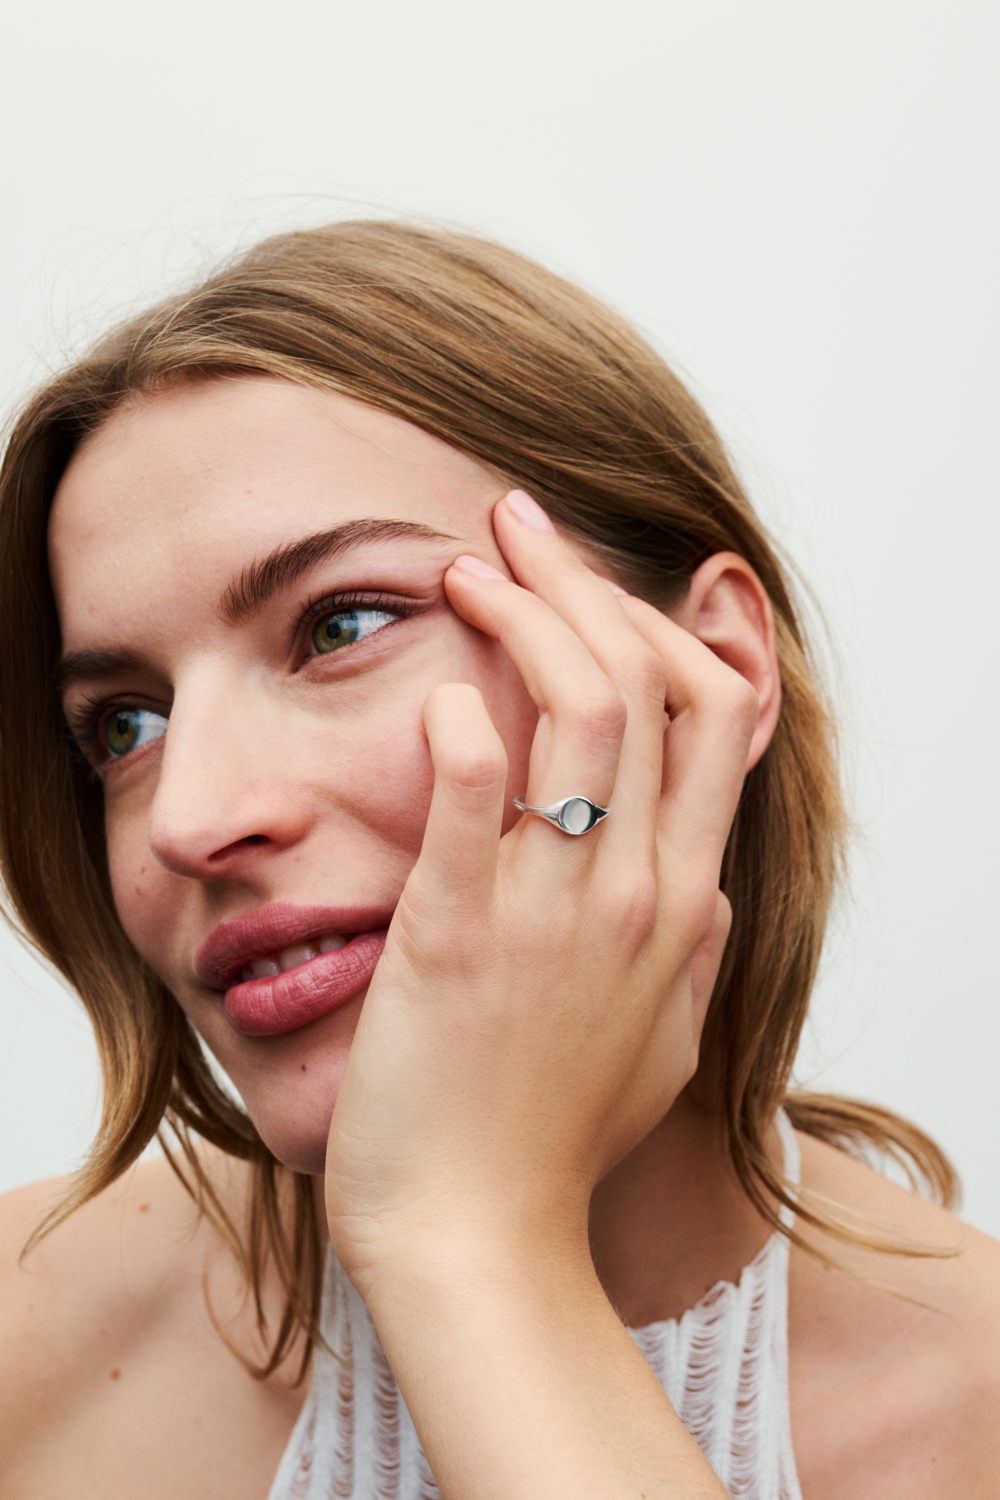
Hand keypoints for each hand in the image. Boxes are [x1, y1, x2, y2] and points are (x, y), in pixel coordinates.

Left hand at [325, 490, 756, 1288]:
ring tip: (462, 565)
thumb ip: (693, 953)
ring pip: (581, 712)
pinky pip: (476, 798)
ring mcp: (555, 914)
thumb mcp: (661, 1041)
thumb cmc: (553, 1141)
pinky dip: (464, 725)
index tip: (602, 577)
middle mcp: (638, 892)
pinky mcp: (460, 939)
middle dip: (586, 581)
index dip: (671, 625)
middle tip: (515, 524)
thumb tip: (709, 886)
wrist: (480, 1243)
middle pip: (650, 684)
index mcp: (683, 904)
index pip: (717, 718)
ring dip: (526, 616)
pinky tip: (439, 687)